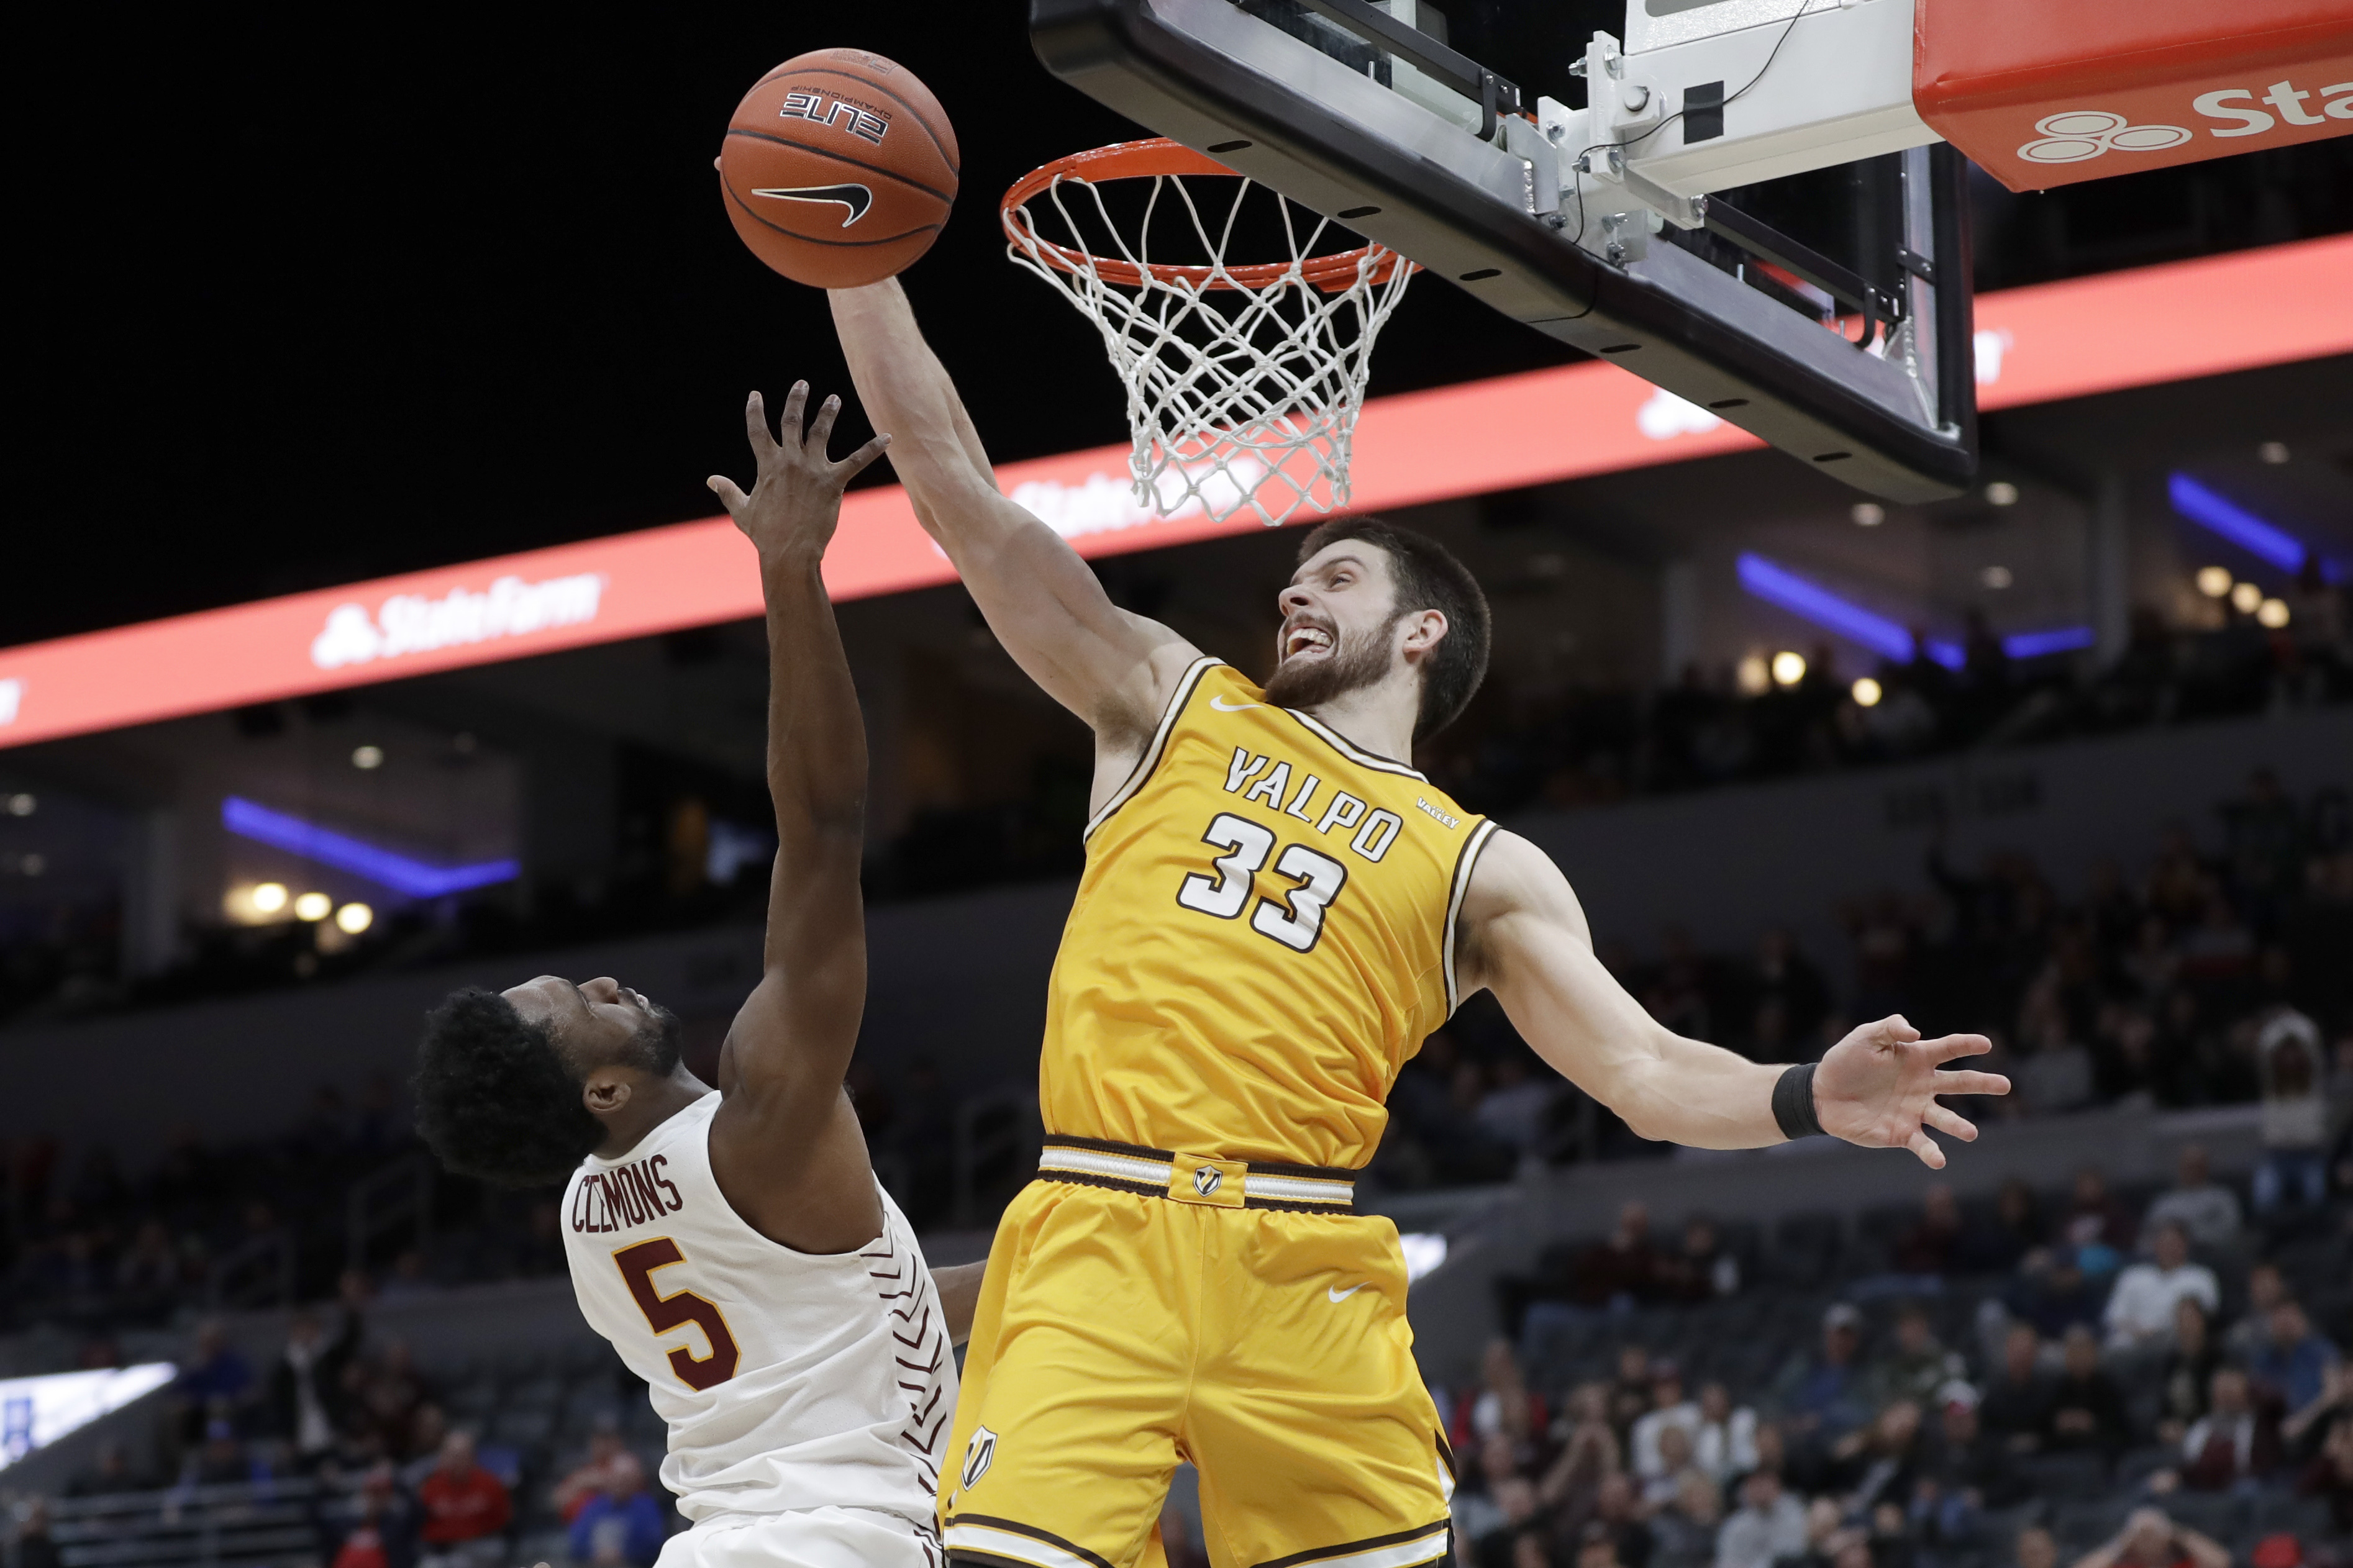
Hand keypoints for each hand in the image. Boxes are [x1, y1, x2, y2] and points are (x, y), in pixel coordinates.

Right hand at [707, 383, 890, 564]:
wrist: (789, 551)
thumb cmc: (765, 534)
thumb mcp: (741, 511)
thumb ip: (728, 491)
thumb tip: (712, 479)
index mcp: (767, 465)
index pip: (758, 430)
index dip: (755, 411)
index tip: (756, 395)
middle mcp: (790, 461)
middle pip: (791, 421)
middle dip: (796, 400)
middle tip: (802, 384)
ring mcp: (812, 469)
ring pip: (820, 432)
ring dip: (827, 413)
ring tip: (834, 399)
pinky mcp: (833, 482)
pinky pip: (857, 461)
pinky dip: (873, 448)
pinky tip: (887, 437)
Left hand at [1813, 1014, 2006, 1167]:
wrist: (1822, 1094)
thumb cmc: (1846, 1061)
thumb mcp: (1865, 1037)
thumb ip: (1890, 1029)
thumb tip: (1915, 1033)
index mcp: (1917, 1059)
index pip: (1948, 1049)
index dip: (1966, 1044)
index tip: (1986, 1044)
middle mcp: (1923, 1085)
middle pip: (1959, 1083)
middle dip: (1982, 1083)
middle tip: (2005, 1085)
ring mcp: (1915, 1110)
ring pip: (1945, 1118)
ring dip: (1959, 1126)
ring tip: (1970, 1132)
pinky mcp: (1902, 1133)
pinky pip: (1922, 1144)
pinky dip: (1932, 1152)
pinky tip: (1939, 1159)